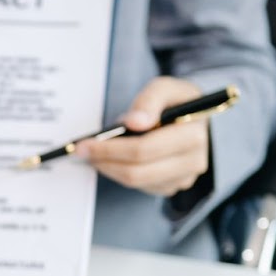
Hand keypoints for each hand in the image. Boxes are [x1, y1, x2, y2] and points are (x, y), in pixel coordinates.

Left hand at [79, 76, 208, 197]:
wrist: (194, 119)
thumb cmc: (177, 102)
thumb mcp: (166, 88)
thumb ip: (150, 100)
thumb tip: (134, 122)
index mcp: (194, 134)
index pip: (145, 149)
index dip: (111, 148)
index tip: (85, 143)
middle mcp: (194, 161)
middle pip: (138, 171)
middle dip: (104, 160)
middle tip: (81, 151)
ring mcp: (184, 178)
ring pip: (136, 182)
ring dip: (109, 169)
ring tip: (93, 154)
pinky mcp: (173, 186)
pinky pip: (140, 186)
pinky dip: (120, 173)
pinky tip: (110, 160)